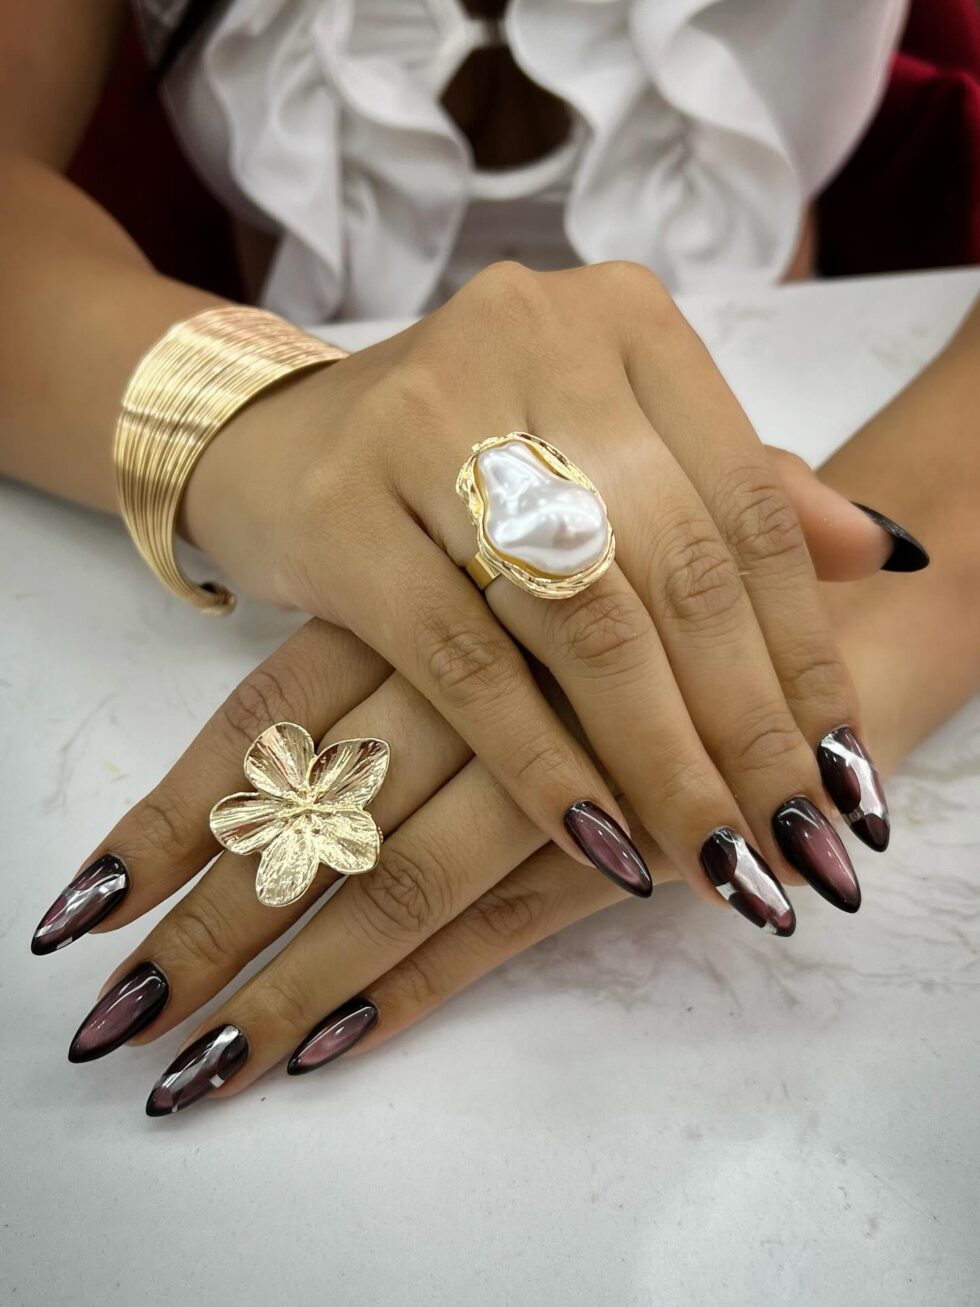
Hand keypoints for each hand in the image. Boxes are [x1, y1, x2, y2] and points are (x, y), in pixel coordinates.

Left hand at [50, 613, 857, 1111]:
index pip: (255, 729)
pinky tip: (328, 1047)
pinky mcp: (610, 846)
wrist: (807, 623)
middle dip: (208, 931)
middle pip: (306, 825)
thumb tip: (216, 793)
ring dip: (289, 980)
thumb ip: (350, 699)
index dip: (166, 826)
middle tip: (114, 1027)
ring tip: (194, 1073)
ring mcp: (539, 779)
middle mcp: (462, 691)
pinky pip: (493, 924)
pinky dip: (413, 983)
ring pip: (386, 886)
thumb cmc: (649, 583)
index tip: (85, 913)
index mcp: (419, 609)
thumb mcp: (479, 596)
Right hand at [184, 262, 893, 908]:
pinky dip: (541, 763)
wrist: (276, 441)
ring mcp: (428, 416)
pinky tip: (602, 843)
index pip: (751, 509)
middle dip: (747, 728)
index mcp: (624, 321)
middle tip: (796, 847)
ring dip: (661, 761)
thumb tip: (882, 554)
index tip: (844, 777)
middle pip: (679, 569)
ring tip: (718, 862)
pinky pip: (465, 662)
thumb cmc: (464, 457)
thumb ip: (733, 490)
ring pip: (583, 619)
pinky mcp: (341, 507)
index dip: (806, 654)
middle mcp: (535, 339)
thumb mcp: (604, 448)